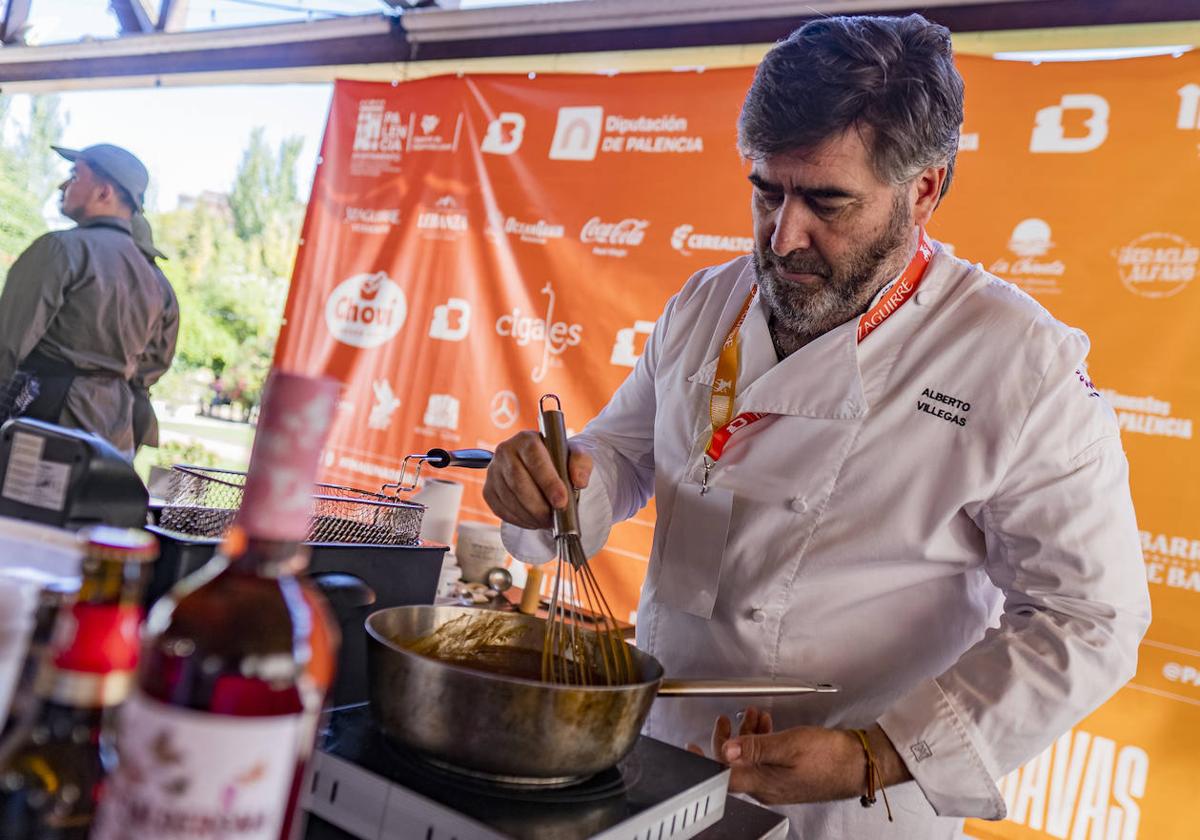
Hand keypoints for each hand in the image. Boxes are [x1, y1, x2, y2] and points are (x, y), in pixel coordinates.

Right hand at [483, 430, 592, 528]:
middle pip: (518, 482)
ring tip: (546, 521)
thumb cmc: (560, 461)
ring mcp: (493, 471)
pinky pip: (501, 510)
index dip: (548, 482)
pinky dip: (519, 520)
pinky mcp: (489, 490)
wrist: (545, 467)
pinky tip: (533, 521)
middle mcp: (505, 451)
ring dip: (530, 515)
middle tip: (554, 519)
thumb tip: (579, 481)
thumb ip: (581, 464)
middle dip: (538, 506)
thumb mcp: (576, 456)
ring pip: (509, 498)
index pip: (535, 459)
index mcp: (527, 439)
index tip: (561, 502)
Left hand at [688, 710, 909, 805]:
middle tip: (724, 720)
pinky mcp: (787, 776)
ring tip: (752, 715)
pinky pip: (765, 759)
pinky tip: (767, 724)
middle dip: (727, 739)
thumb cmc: (830, 757)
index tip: (692, 749)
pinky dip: (761, 739)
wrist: (859, 764)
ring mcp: (777, 782)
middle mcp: (766, 787)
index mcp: (762, 783)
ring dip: (746, 734)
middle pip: (733, 765)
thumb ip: (756, 747)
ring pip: (749, 759)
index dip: (705, 762)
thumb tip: (728, 750)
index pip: (722, 777)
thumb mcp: (789, 744)